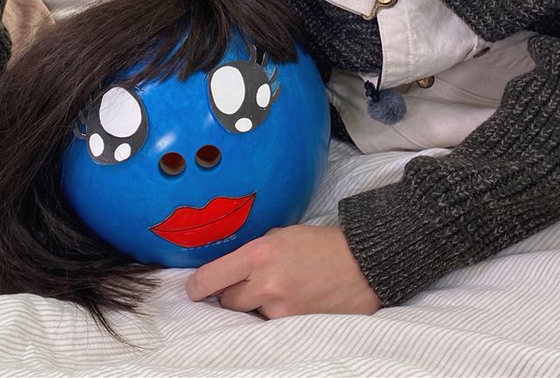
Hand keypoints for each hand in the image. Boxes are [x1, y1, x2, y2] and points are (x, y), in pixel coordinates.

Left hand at [185, 225, 382, 318]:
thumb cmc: (323, 244)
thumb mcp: (283, 234)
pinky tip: (297, 299)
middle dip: (234, 293)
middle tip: (252, 283)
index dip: (197, 287)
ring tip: (284, 288)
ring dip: (258, 304)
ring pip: (251, 313)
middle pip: (227, 300)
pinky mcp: (295, 325)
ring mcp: (280, 309)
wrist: (365, 264)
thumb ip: (254, 250)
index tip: (194, 289)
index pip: (209, 279)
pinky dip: (278, 313)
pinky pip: (272, 322)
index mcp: (259, 254)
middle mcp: (265, 284)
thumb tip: (230, 266)